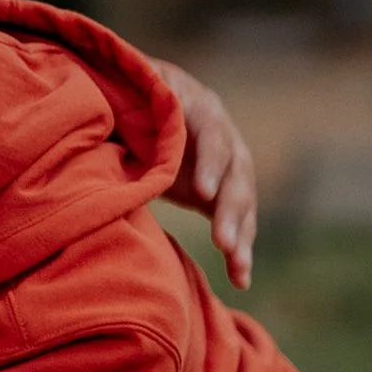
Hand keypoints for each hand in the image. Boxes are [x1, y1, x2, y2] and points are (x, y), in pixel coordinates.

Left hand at [151, 60, 255, 288]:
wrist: (143, 108)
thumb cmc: (132, 96)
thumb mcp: (134, 92)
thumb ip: (136, 95)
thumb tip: (128, 95)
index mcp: (200, 108)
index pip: (213, 136)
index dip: (210, 163)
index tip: (204, 193)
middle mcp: (224, 137)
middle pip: (236, 175)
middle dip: (230, 211)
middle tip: (222, 243)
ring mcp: (228, 168)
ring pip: (242, 203)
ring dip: (241, 236)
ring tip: (238, 266)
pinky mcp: (224, 195)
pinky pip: (237, 224)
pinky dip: (239, 252)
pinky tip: (241, 280)